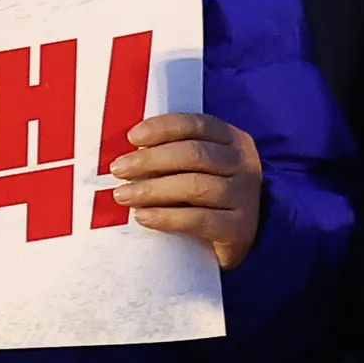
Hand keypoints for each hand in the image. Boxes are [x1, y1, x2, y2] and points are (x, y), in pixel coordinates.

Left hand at [111, 111, 264, 268]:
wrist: (235, 238)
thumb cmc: (204, 195)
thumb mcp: (196, 166)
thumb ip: (171, 153)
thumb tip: (126, 153)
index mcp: (232, 139)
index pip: (196, 125)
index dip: (162, 128)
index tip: (131, 138)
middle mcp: (244, 164)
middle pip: (193, 154)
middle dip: (150, 160)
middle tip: (118, 170)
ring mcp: (245, 197)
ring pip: (194, 186)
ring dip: (152, 189)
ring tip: (122, 195)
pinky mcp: (240, 229)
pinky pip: (198, 220)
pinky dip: (166, 217)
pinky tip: (142, 217)